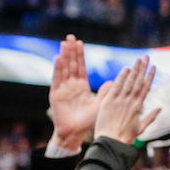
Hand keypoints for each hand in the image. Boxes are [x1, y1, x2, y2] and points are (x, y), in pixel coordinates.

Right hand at [49, 35, 105, 149]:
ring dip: (64, 56)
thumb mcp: (100, 105)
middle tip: (70, 37)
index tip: (80, 43)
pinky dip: (57, 69)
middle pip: (71, 65)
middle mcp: (71, 85)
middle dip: (71, 51)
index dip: (80, 55)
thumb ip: (106, 93)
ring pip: (63, 69)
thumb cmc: (88, 121)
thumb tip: (113, 81)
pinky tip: (58, 58)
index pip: (81, 67)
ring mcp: (63, 89)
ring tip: (64, 43)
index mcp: (82, 86)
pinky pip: (57, 79)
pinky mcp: (56, 94)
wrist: (75, 133)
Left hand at [94, 58, 159, 145]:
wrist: (111, 141)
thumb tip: (161, 108)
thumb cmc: (125, 137)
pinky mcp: (109, 101)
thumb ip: (151, 117)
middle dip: (143, 68)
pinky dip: (121, 77)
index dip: (150, 76)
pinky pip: (117, 86)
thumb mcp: (141, 128)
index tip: (153, 67)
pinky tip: (126, 69)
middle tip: (146, 57)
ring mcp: (120, 100)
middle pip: (139, 81)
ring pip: (129, 82)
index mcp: (138, 107)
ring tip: (139, 59)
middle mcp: (131, 101)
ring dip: (134, 69)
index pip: (146, 87)